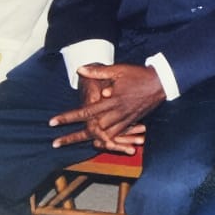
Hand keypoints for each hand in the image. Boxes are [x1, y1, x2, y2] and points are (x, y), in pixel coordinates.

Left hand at [49, 63, 164, 152]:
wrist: (162, 83)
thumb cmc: (139, 75)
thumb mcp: (118, 70)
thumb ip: (98, 71)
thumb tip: (80, 69)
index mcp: (112, 100)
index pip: (86, 112)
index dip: (68, 118)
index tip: (52, 122)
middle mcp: (117, 113)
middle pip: (92, 129)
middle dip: (73, 137)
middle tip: (56, 143)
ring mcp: (125, 119)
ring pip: (104, 134)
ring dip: (88, 140)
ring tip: (72, 145)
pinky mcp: (132, 121)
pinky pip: (118, 135)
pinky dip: (107, 140)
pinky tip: (98, 143)